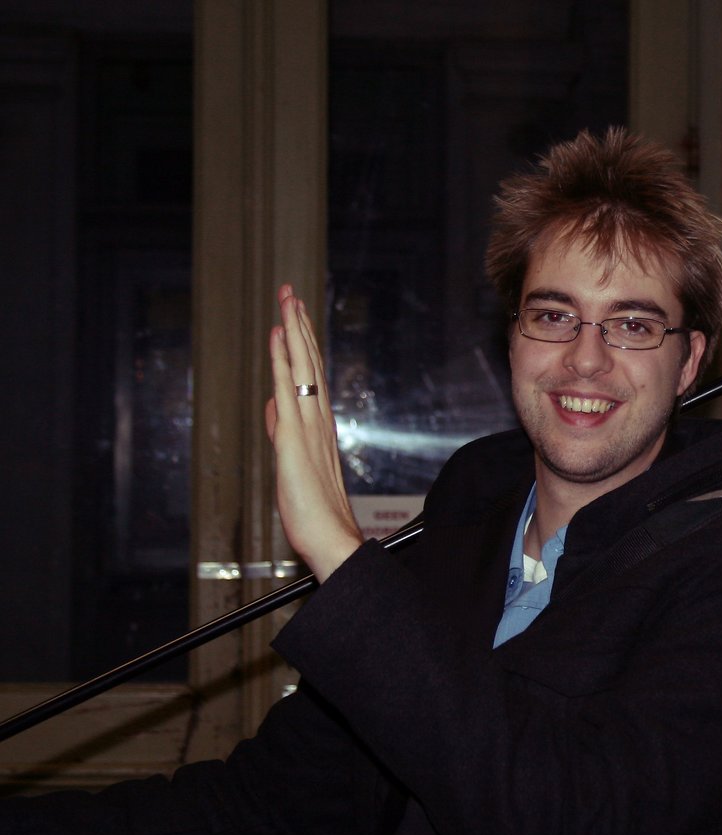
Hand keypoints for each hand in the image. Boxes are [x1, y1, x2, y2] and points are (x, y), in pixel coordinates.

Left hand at [265, 283, 363, 580]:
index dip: (301, 343)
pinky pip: (286, 387)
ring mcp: (307, 424)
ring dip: (293, 329)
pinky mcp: (294, 435)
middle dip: (298, 325)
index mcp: (318, 425)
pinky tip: (277, 335)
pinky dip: (281, 358)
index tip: (295, 316)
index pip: (309, 375)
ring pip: (300, 366)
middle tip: (291, 292)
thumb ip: (282, 433)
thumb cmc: (314, 511)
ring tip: (288, 298)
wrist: (331, 537)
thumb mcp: (291, 464)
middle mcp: (317, 418)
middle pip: (307, 361)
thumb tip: (272, 408)